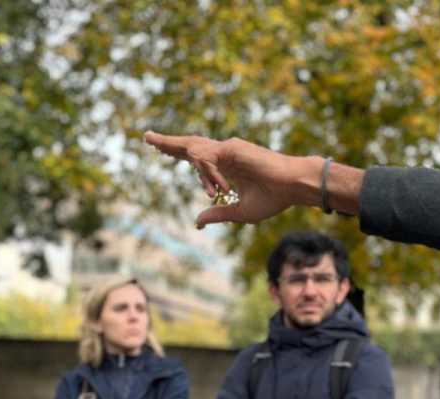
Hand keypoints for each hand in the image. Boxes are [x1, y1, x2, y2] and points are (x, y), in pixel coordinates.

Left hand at [144, 132, 317, 226]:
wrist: (292, 188)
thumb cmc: (272, 198)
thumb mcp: (239, 211)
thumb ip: (217, 212)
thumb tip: (196, 219)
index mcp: (225, 166)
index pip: (196, 157)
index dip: (178, 153)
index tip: (161, 150)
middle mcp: (224, 153)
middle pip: (190, 145)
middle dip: (167, 143)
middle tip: (146, 137)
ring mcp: (227, 148)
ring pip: (194, 152)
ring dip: (182, 157)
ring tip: (169, 154)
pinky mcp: (231, 147)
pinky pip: (206, 160)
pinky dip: (207, 175)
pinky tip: (217, 188)